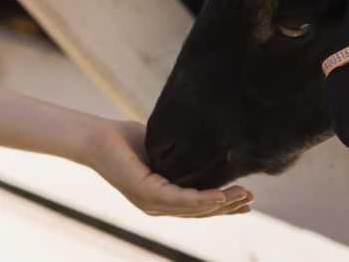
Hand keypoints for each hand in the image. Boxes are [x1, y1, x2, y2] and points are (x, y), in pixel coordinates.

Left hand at [80, 119, 253, 217]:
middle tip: (252, 200)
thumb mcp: (163, 150)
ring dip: (221, 204)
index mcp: (162, 198)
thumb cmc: (126, 140)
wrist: (96, 136)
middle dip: (228, 207)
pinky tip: (219, 195)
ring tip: (244, 196)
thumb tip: (209, 147)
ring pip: (192, 209)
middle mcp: (157, 206)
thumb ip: (183, 156)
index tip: (248, 204)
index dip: (223, 207)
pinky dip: (201, 199)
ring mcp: (150, 202)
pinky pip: (178, 199)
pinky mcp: (145, 192)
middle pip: (199, 212)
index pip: (197, 208)